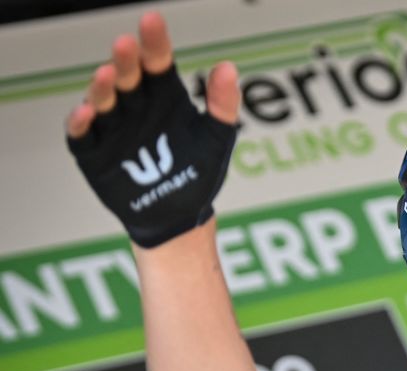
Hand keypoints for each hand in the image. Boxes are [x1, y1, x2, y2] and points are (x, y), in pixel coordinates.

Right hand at [66, 12, 240, 246]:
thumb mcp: (216, 138)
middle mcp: (135, 105)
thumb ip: (223, 104)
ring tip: (108, 75)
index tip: (152, 20)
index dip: (154, 42)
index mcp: (164, 96)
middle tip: (126, 44)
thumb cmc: (197, 172)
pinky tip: (86, 113)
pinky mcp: (94, 152)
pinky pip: (82, 135)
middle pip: (128, 77)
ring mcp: (113, 127)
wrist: (178, 216)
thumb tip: (229, 67)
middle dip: (126, 60)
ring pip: (102, 100)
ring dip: (102, 87)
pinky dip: (80, 123)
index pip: (157, 62)